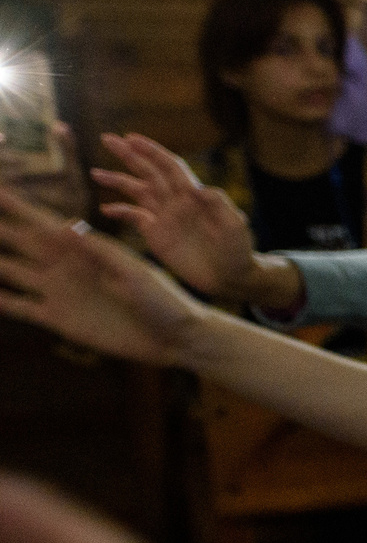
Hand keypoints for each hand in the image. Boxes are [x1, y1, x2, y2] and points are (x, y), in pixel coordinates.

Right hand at [0, 187, 206, 363]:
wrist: (173, 336)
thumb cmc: (162, 298)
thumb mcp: (133, 271)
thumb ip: (99, 251)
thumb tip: (64, 225)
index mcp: (84, 247)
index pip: (40, 220)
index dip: (14, 205)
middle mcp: (64, 265)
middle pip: (17, 241)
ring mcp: (58, 290)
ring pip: (11, 271)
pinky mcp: (58, 317)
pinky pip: (20, 306)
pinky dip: (0, 301)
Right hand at [89, 133, 262, 303]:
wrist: (230, 276)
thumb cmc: (237, 249)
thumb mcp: (234, 225)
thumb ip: (219, 205)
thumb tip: (198, 188)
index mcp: (193, 195)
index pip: (169, 166)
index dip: (151, 151)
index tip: (131, 138)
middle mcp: (176, 201)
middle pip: (149, 172)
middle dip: (128, 155)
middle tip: (107, 139)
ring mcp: (165, 217)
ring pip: (137, 191)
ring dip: (117, 180)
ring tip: (95, 173)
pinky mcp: (157, 234)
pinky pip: (135, 218)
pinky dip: (120, 212)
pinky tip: (106, 209)